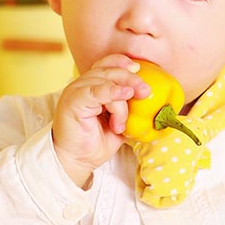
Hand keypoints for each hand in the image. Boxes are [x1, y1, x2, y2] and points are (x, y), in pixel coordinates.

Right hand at [52, 54, 150, 186]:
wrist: (76, 161)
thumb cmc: (94, 143)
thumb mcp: (119, 124)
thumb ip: (129, 111)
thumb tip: (152, 106)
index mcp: (91, 87)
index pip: (106, 64)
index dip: (122, 63)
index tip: (139, 69)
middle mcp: (82, 85)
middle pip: (109, 70)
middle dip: (131, 78)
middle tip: (146, 92)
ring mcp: (76, 91)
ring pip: (105, 81)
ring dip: (121, 100)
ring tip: (121, 123)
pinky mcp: (73, 101)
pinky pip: (95, 90)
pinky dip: (112, 91)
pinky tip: (124, 94)